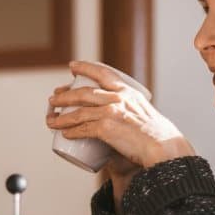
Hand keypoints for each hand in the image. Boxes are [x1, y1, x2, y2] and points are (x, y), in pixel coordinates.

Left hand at [45, 61, 195, 170]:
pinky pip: (82, 129)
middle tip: (53, 99)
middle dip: (65, 95)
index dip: (85, 67)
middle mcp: (118, 97)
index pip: (103, 72)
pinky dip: (71, 131)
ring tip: (50, 120)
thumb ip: (132, 112)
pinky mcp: (106, 128)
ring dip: (61, 117)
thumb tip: (121, 117)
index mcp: (128, 91)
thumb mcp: (145, 113)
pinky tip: (64, 134)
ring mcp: (111, 112)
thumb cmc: (157, 136)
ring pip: (79, 112)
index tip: (72, 67)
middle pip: (83, 92)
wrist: (164, 148)